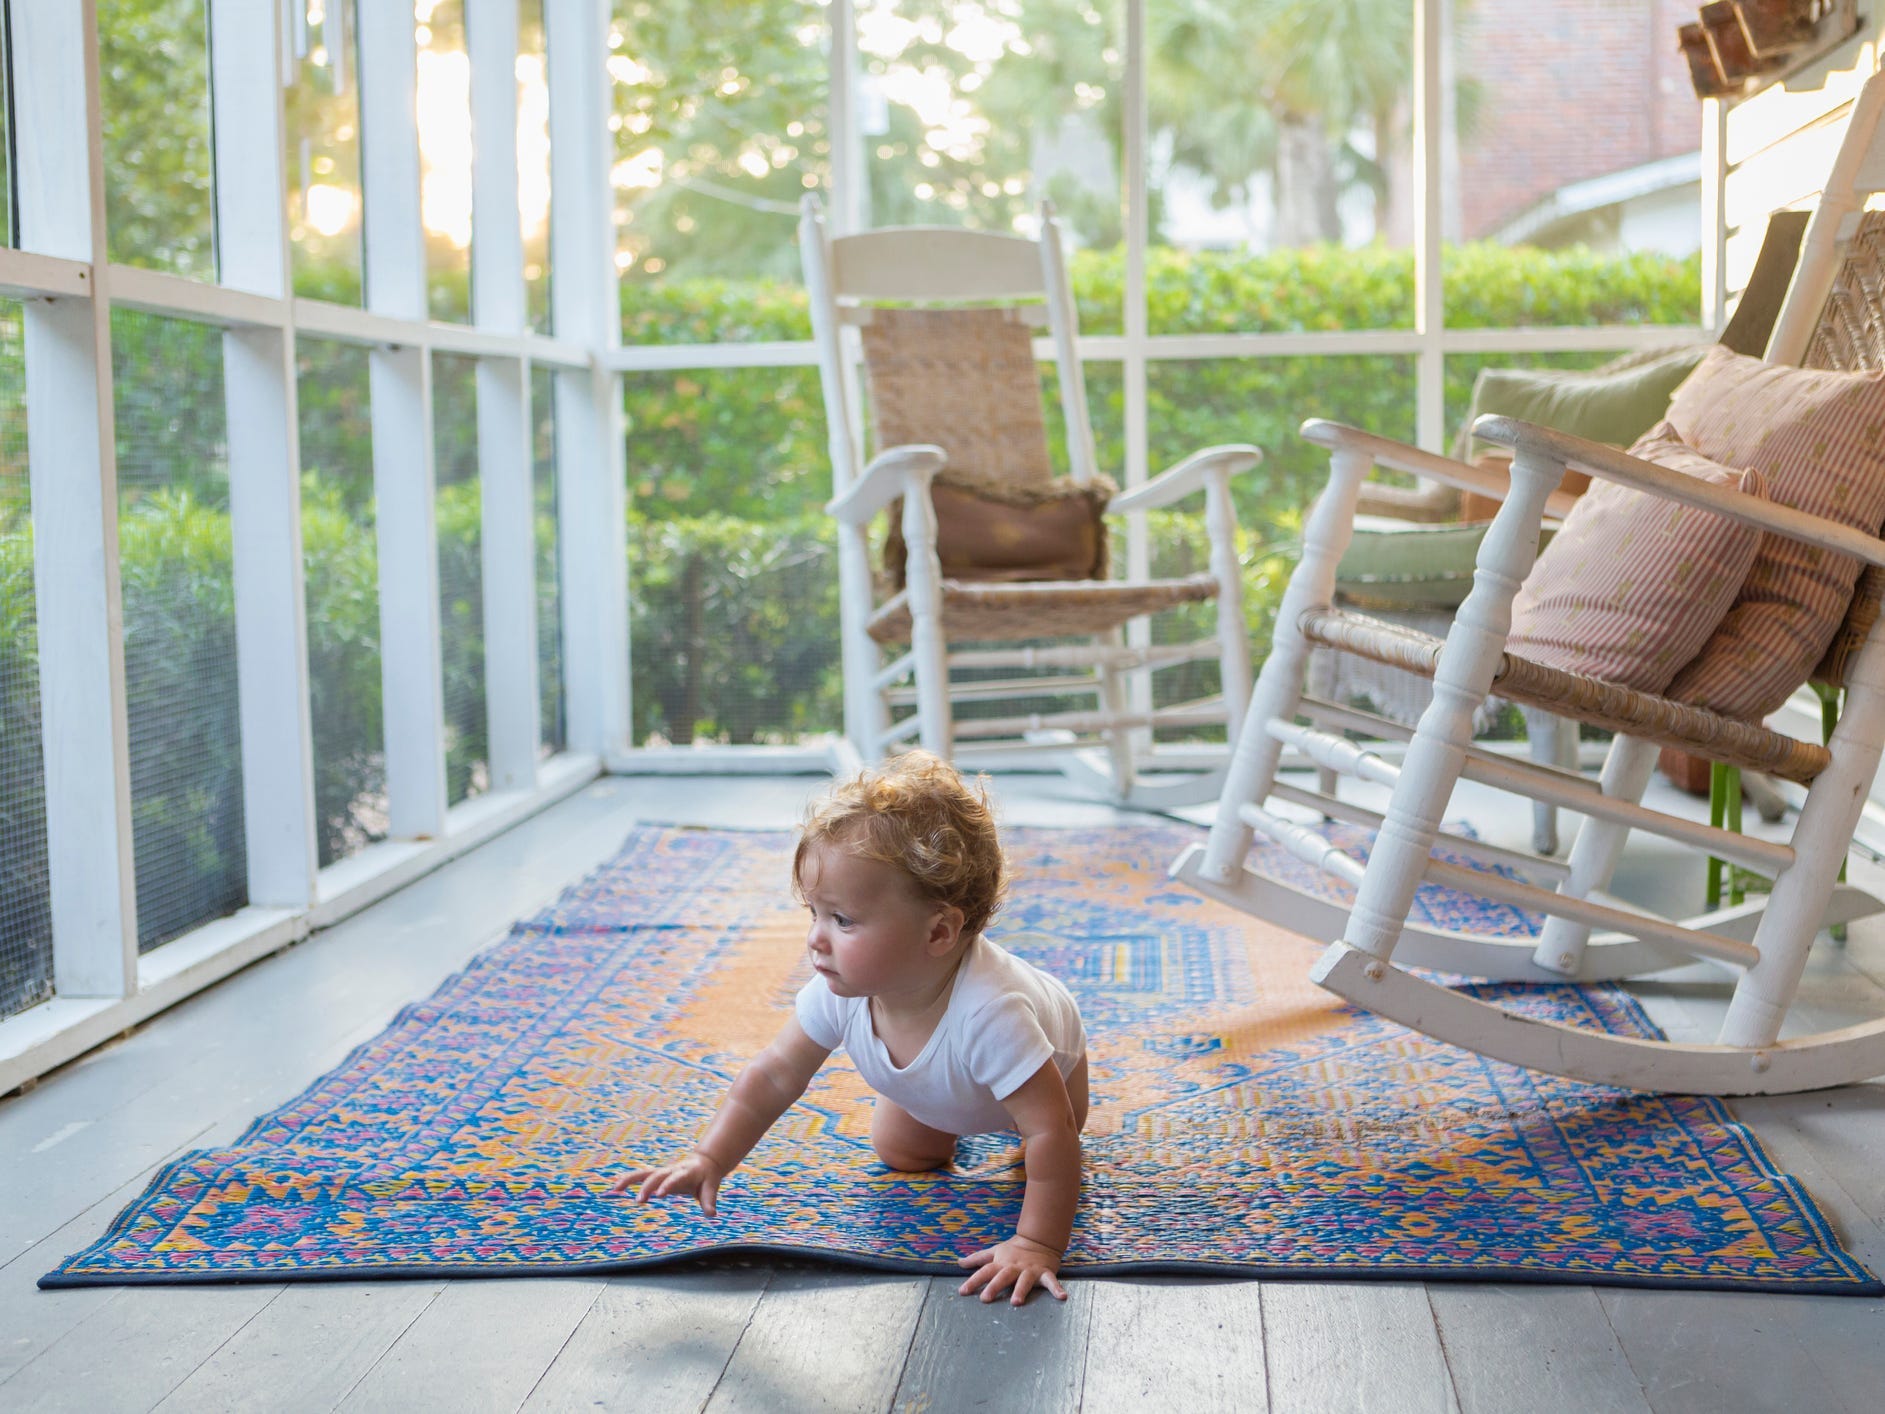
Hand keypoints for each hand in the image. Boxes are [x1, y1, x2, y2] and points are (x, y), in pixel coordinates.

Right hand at [607, 1150, 724, 1214]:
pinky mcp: (657, 1175)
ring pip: (645, 1172)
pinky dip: (629, 1179)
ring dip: (631, 1179)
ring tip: (616, 1188)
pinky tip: (616, 1187)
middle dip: (647, 1186)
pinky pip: (641, 1176)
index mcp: (686, 1172)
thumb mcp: (711, 1188)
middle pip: (657, 1175)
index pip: (676, 1178)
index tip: (659, 1195)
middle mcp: (672, 1170)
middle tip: (638, 1201)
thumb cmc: (707, 1178)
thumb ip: (709, 1201)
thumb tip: (712, 1215)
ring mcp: (663, 1171)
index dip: (668, 1184)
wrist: (704, 1162)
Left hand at [956, 1235, 1066, 1305]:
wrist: (1039, 1240)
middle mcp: (1014, 1267)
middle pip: (1003, 1277)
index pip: (985, 1271)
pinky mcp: (1045, 1273)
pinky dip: (1057, 1289)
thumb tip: (959, 1262)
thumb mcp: (995, 1252)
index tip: (962, 1291)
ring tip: (1016, 1302)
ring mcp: (1030, 1270)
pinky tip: (1062, 1298)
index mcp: (1001, 1263)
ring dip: (1021, 1291)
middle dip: (994, 1287)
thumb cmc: (1013, 1250)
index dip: (973, 1280)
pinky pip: (1051, 1282)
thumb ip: (977, 1259)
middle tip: (985, 1299)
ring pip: (1024, 1281)